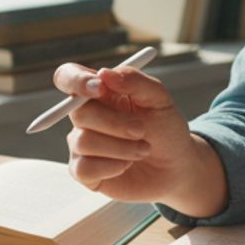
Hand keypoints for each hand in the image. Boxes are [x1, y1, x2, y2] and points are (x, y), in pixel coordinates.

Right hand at [53, 62, 223, 212]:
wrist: (176, 167)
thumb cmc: (165, 129)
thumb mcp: (159, 99)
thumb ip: (135, 81)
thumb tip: (104, 73)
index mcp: (99, 92)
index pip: (68, 77)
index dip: (76, 80)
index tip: (100, 87)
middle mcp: (86, 116)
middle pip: (77, 111)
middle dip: (113, 122)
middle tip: (140, 130)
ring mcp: (82, 144)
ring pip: (83, 141)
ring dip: (121, 147)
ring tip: (143, 149)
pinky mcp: (84, 171)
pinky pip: (84, 168)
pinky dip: (112, 167)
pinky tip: (126, 165)